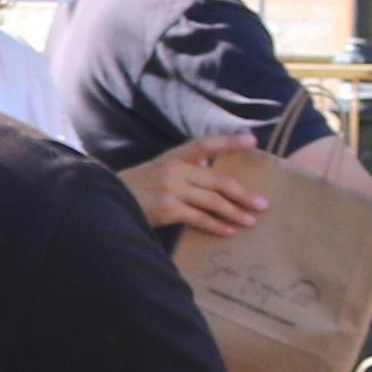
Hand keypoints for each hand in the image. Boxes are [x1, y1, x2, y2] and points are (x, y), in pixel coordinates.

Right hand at [123, 140, 260, 239]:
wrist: (109, 201)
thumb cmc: (138, 187)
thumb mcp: (160, 169)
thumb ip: (185, 169)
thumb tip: (214, 174)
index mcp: (174, 156)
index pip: (206, 144)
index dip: (229, 142)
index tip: (253, 141)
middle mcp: (175, 170)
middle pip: (218, 179)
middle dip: (243, 192)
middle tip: (263, 203)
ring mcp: (172, 189)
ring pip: (212, 200)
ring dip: (235, 212)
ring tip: (251, 220)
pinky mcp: (168, 209)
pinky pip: (199, 218)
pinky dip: (216, 225)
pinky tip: (229, 231)